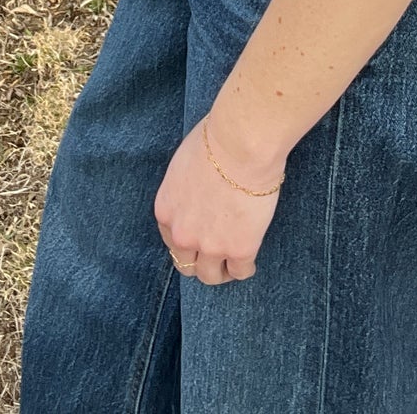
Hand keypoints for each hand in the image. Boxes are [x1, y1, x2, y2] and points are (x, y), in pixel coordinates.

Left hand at [153, 113, 285, 284]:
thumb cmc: (216, 139)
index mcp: (166, 211)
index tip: (199, 239)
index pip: (171, 241)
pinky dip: (246, 268)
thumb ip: (186, 188)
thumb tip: (200, 189)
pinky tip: (250, 260)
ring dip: (222, 271)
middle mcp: (183, 234)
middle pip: (187, 265)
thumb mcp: (185, 164)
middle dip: (200, 262)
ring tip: (233, 263)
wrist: (242, 144)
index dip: (187, 241)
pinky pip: (241, 272)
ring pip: (211, 276)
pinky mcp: (240, 249)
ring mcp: (211, 245)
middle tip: (215, 255)